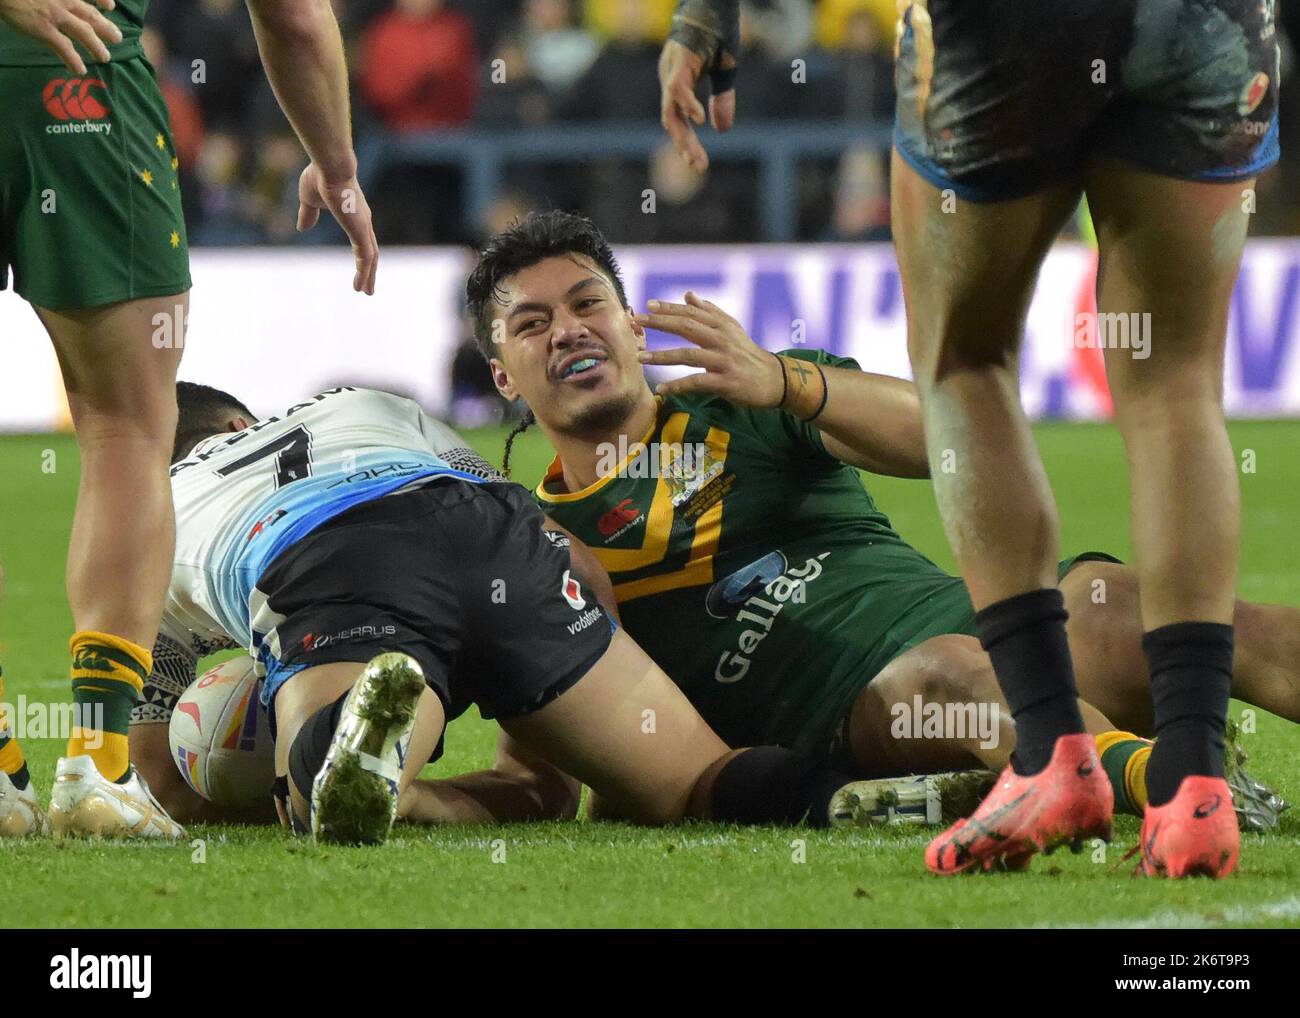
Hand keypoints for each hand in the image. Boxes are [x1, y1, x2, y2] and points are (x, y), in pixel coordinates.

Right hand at [0, 0, 120, 74]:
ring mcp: (55, 15)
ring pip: (84, 32)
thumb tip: (53, 4)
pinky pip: (64, 48)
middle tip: (118, 38)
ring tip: (105, 57)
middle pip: (90, 15)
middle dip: (106, 27)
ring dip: (96, 46)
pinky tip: (80, 70)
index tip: (111, 6)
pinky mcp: (44, 29)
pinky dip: (74, 60)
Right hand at [296, 162, 378, 294]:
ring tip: (366, 292)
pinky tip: (359, 288)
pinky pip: (365, 258)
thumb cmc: (319, 176)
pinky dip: (364, 274)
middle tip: (368, 287)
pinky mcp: (361, 231)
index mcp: (354, 214)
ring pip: (370, 258)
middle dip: (370, 270)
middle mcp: (363, 221)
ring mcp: (364, 227)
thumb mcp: (308, 199)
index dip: (362, 255)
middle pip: (370, 251)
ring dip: (368, 276)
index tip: (361, 267)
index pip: (362, 239)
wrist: (330, 166)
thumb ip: (308, 214)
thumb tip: (302, 228)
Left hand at [634, 291, 782, 407]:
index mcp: (721, 325)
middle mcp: (722, 339)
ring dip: (662, 356)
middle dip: (660, 323)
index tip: (647, 305)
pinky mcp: (726, 382)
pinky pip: (697, 382)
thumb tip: (688, 294)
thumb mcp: (731, 329)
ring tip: (640, 358)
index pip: (691, 312)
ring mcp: (724, 360)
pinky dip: (677, 386)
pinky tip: (661, 389)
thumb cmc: (747, 354)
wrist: (775, 379)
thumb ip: (709, 311)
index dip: (669, 308)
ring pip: (688, 355)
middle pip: (687, 327)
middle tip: (637, 322)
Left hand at [658, 39, 734, 172]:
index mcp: (678, 84)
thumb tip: (721, 130)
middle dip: (685, 145)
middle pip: (672, 121)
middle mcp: (670, 80)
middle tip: (699, 166)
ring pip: (670, 110)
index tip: (699, 164)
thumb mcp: (725, 72)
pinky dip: (687, 105)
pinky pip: (677, 88)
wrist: (713, 2)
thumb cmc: (717, 32)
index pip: (678, 120)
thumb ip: (722, 99)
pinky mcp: (679, 61)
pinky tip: (699, 120)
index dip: (688, 142)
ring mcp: (671, 71)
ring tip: (694, 154)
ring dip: (683, 135)